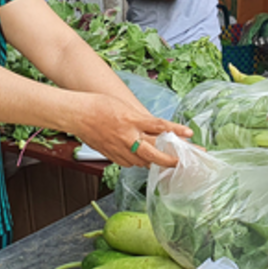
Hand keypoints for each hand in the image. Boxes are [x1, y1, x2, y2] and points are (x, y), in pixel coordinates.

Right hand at [73, 94, 190, 167]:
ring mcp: (119, 148)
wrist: (77, 114)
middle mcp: (128, 136)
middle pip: (154, 151)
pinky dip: (138, 162)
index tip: (189, 134)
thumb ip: (142, 120)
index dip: (176, 130)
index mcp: (133, 120)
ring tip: (166, 162)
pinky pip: (129, 163)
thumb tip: (157, 129)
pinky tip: (142, 160)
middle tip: (181, 161)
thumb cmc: (100, 106)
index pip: (160, 126)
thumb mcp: (126, 108)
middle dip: (170, 159)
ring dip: (155, 162)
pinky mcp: (111, 154)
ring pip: (143, 161)